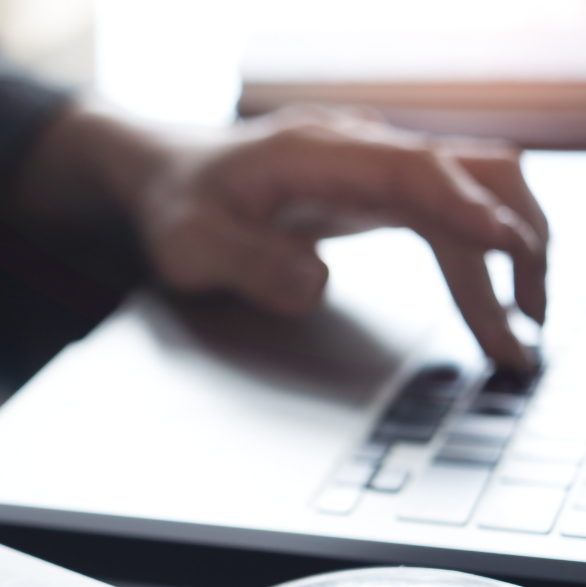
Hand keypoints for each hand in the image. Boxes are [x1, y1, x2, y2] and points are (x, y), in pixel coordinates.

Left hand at [13, 102, 547, 368]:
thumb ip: (248, 265)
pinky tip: (490, 304)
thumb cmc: (178, 205)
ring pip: (474, 193)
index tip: (508, 246)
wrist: (167, 175)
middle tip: (526, 321)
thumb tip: (313, 287)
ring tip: (521, 328)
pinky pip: (448, 216)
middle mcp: (360, 151)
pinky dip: (478, 257)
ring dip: (509, 251)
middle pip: (471, 175)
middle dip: (514, 239)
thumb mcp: (191, 246)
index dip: (466, 206)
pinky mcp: (380, 192)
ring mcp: (375, 169)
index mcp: (316, 154)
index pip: (414, 170)